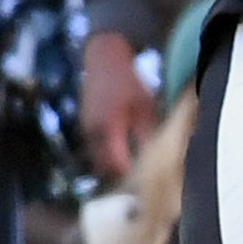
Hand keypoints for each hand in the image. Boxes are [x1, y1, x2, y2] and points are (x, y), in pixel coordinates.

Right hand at [80, 29, 159, 183]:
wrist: (103, 59)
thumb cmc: (129, 82)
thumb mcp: (146, 107)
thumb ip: (148, 135)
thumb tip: (158, 160)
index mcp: (108, 129)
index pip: (118, 165)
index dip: (132, 177)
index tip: (148, 184)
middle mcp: (92, 134)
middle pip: (105, 167)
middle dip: (122, 177)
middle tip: (142, 183)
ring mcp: (85, 130)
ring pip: (98, 159)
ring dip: (113, 167)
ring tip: (134, 171)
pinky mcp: (84, 127)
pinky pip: (95, 149)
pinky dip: (108, 155)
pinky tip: (123, 155)